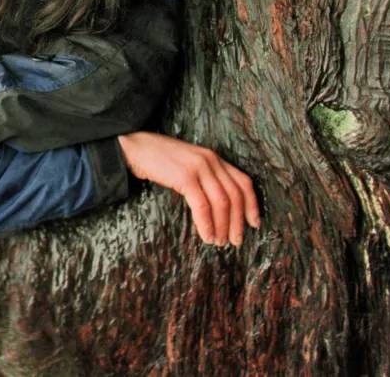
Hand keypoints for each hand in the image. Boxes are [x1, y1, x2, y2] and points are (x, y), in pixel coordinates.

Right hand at [118, 132, 260, 246]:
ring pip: (221, 202)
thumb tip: (219, 207)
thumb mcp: (188, 165)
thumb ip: (205, 178)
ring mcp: (198, 167)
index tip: (254, 223)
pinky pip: (202, 205)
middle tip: (235, 241)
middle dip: (238, 222)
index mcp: (214, 158)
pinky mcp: (185, 176)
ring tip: (219, 242)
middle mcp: (211, 160)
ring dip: (223, 226)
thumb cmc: (159, 160)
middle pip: (235, 195)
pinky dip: (207, 224)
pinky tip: (206, 235)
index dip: (252, 205)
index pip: (243, 182)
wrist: (135, 148)